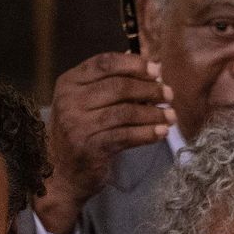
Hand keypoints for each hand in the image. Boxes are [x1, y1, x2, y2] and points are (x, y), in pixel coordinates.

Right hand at [35, 53, 175, 233]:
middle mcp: (69, 100)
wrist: (61, 170)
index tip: (157, 70)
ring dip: (154, 113)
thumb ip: (113, 82)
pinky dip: (148, 133)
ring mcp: (77, 124)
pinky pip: (127, 135)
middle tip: (169, 95)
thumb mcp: (88, 102)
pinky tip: (162, 132)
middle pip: (119, 86)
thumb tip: (150, 63)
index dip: (134, 64)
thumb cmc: (83, 131)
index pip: (104, 63)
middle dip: (150, 89)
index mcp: (69, 82)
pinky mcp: (90, 147)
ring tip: (171, 116)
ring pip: (126, 111)